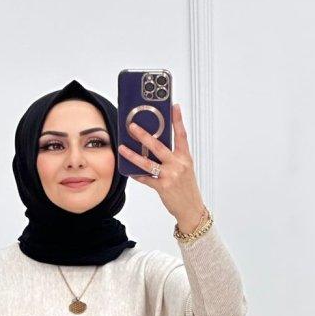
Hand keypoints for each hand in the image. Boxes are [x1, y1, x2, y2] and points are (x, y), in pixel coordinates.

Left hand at [118, 102, 206, 232]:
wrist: (191, 209)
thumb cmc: (187, 188)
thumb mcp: (185, 169)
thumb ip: (174, 157)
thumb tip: (155, 146)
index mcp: (185, 158)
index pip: (181, 135)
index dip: (178, 120)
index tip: (174, 106)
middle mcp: (178, 165)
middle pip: (158, 146)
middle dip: (144, 135)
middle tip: (132, 126)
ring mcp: (170, 176)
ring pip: (147, 163)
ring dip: (132, 155)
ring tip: (122, 148)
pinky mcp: (162, 187)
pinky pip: (146, 179)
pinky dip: (137, 175)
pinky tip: (129, 170)